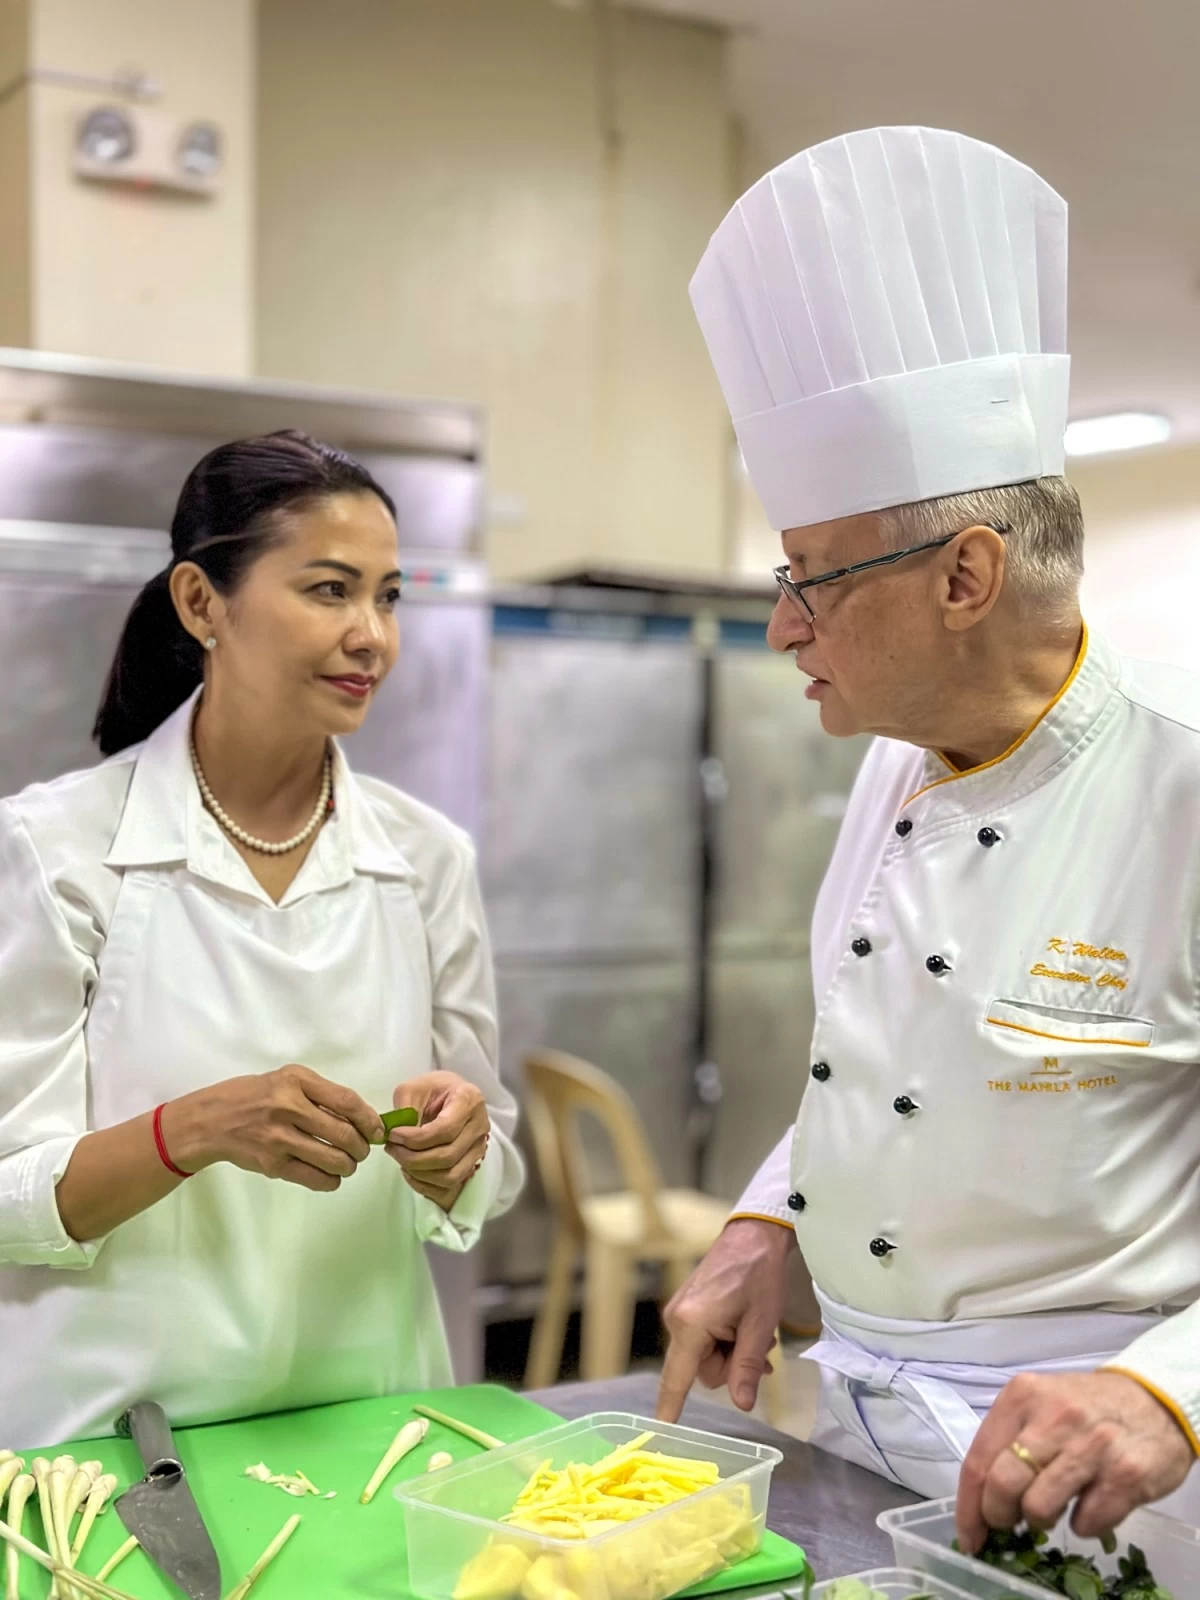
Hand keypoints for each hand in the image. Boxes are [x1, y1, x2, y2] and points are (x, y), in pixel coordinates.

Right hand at [165, 1065, 383, 1192]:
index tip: (378, 1131)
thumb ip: (321, 1094)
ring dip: (348, 1166)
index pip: (347, 1101)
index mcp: (296, 1081)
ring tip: (346, 1163)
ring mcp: (279, 1138)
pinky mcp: (272, 1164)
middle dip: (362, 1147)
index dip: (369, 1120)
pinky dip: (331, 1181)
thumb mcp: (287, 1080)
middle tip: (362, 1150)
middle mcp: (288, 1107)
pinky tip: (330, 1176)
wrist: (210, 1121)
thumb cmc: (255, 1096)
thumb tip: (363, 1118)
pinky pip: (315, 1178)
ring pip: (334, 1160)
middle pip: (344, 1134)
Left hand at [384, 1071, 489, 1212]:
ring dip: (419, 1173)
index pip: (445, 1130)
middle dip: (413, 1158)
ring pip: (450, 1176)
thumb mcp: (413, 1088)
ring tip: (400, 1157)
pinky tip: (409, 1170)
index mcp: (469, 1100)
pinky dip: (425, 1184)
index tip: (393, 1135)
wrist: (450, 1096)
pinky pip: (450, 1187)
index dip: (415, 1138)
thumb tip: (397, 1137)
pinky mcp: (472, 1164)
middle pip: (447, 1156)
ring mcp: (479, 1148)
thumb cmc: (432, 1090)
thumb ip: (405, 1109)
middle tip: (391, 1148)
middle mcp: (480, 1126)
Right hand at [657, 1218, 795, 1422]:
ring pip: (707, 1356)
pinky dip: (727, 1339)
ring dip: (734, 1351)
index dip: (670, 1408)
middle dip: (733, 1364)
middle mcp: (677, 1320)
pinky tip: (746, 1325)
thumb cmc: (759, 1274)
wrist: (755, 1233)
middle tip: (759, 1345)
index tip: (661, 1432)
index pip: (677, 1378)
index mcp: (690, 1325)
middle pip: (702, 1370)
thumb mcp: (760, 1324)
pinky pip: (705, 1339)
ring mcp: (681, 1312)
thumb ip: (748, 1366)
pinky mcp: (688, 1307)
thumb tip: (741, 1405)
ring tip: (757, 1330)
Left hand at [956, 1369, 1195, 1550]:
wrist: (1155, 1401)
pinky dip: (1084, 1524)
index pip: (979, 1459)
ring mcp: (1091, 1446)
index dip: (969, 1507)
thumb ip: (1009, 1439)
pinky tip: (1091, 1503)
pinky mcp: (1125, 1475)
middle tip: (1012, 1520)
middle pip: (1002, 1485)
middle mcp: (1054, 1417)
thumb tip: (981, 1498)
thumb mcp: (1040, 1404)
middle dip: (999, 1516)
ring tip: (1055, 1505)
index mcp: (1022, 1396)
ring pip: (1038, 1507)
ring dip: (1041, 1520)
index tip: (969, 1535)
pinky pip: (1086, 1523)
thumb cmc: (1087, 1408)